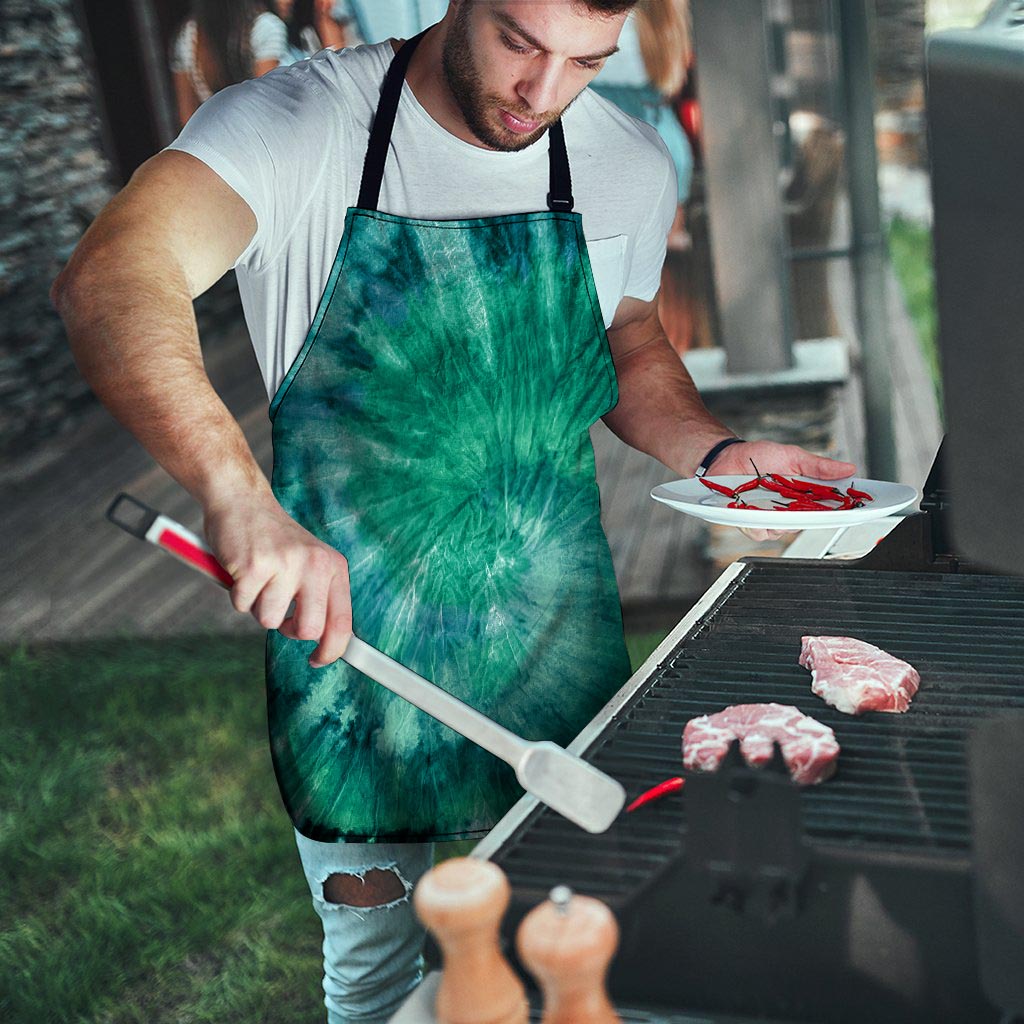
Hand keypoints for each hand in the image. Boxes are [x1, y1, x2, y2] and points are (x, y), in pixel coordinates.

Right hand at [203, 492, 351, 666]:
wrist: (242, 501)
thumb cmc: (274, 540)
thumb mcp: (309, 562)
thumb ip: (319, 596)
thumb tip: (325, 642)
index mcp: (333, 566)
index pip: (342, 622)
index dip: (332, 650)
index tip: (318, 660)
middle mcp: (315, 564)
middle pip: (309, 630)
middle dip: (289, 629)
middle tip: (279, 611)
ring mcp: (285, 564)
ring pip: (269, 620)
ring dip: (258, 606)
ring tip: (259, 579)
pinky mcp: (254, 566)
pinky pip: (242, 605)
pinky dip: (237, 594)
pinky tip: (242, 570)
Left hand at [707, 440, 856, 542]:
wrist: (727, 458)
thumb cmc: (759, 457)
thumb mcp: (793, 456)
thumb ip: (819, 466)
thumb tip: (848, 468)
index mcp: (804, 495)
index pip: (829, 508)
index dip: (843, 511)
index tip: (856, 509)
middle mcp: (790, 510)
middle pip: (809, 523)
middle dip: (810, 516)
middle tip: (805, 502)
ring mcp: (771, 518)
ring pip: (784, 531)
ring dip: (780, 518)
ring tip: (771, 500)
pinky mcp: (751, 523)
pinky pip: (760, 532)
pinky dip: (758, 522)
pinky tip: (752, 508)